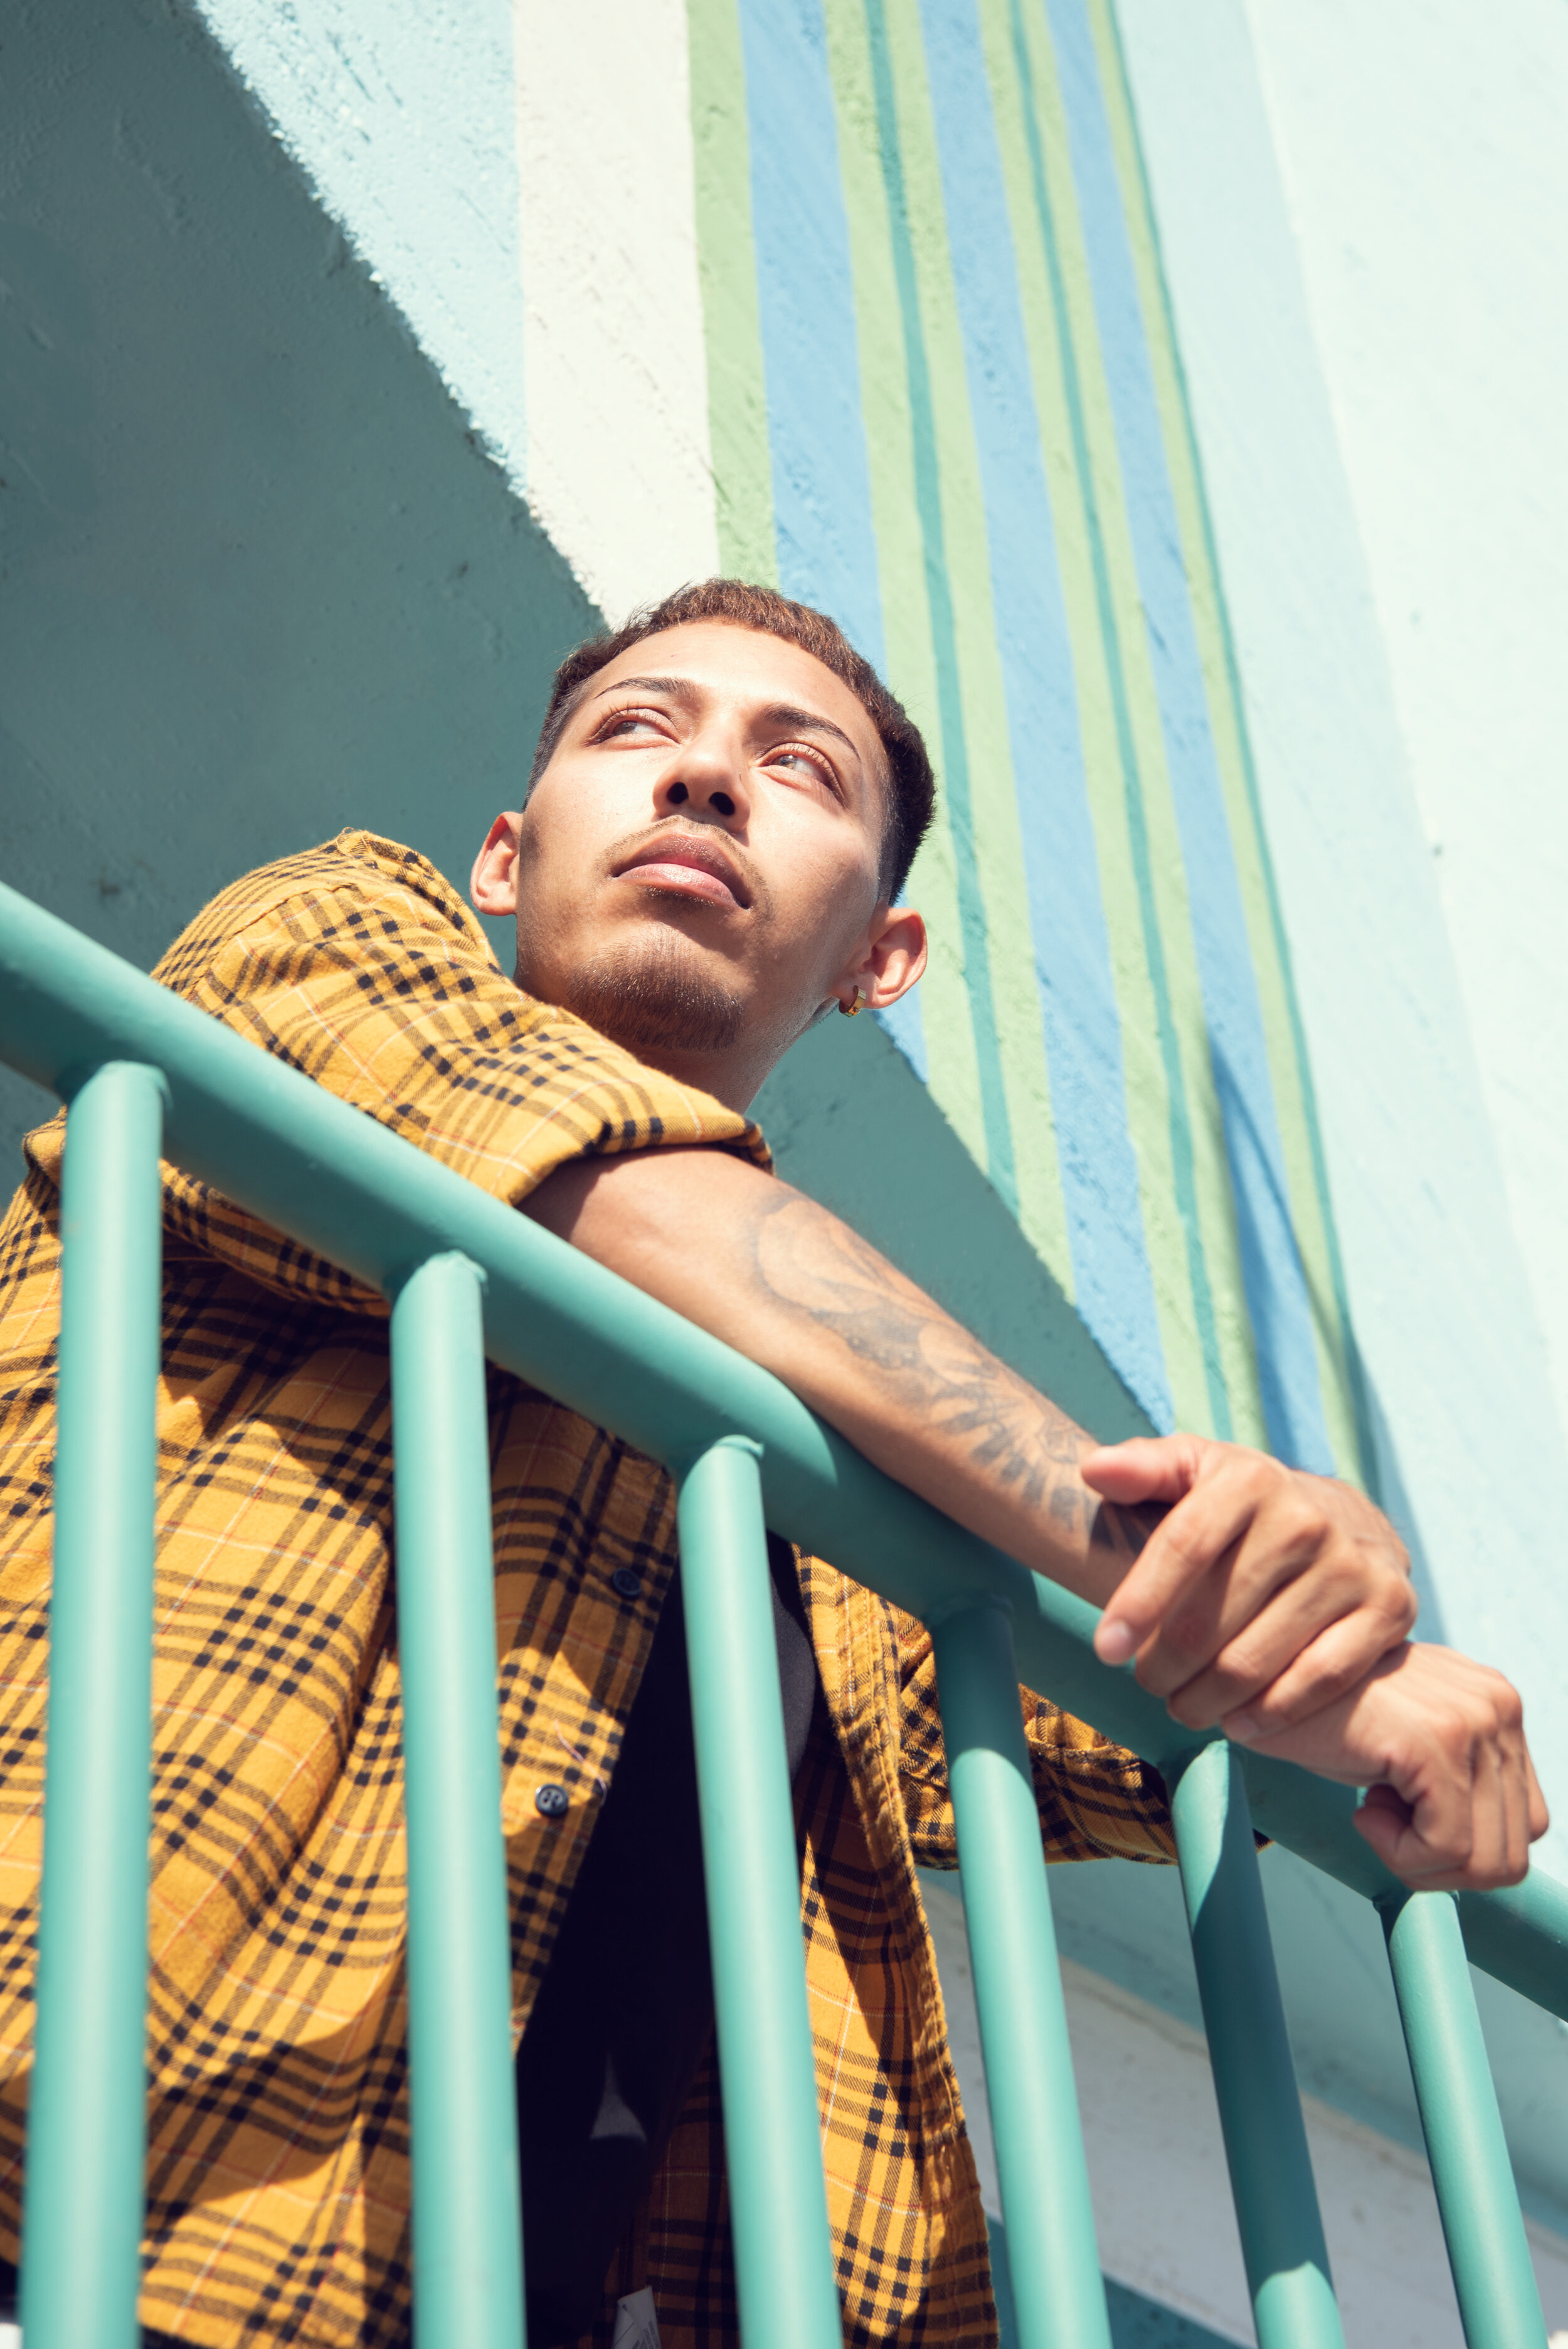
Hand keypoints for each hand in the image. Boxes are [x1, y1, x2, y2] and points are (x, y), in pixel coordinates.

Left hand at [1084, 1435, 1415, 1731]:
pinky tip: (1236, 1724)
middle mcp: (1306, 1519)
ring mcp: (1352, 1566)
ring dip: (1207, 1697)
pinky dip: (1272, 1712)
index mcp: (1250, 1478)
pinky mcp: (1390, 1608)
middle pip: (1214, 1617)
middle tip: (1146, 1683)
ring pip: (1259, 1658)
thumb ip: (1144, 1468)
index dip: (1139, 1602)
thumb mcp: (1196, 1469)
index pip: (1182, 1546)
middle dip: (1166, 1664)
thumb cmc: (1245, 1502)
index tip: (1106, 1649)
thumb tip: (1092, 1470)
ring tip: (1181, 1706)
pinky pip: (1322, 1678)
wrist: (1346, 1516)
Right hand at [1224, 1642, 1546, 1889]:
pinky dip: (1399, 1853)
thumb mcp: (1406, 1747)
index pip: (1525, 1823)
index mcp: (1498, 1704)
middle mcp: (1500, 1704)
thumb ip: (1457, 1781)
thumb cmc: (1317, 1717)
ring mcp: (1477, 1720)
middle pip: (1513, 1850)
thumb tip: (1486, 1862)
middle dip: (1441, 1864)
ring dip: (1418, 1861)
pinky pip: (1446, 1847)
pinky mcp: (1441, 1741)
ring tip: (1370, 1811)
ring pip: (1484, 1860)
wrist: (1257, 1680)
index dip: (1460, 1845)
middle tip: (1382, 1820)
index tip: (1398, 1812)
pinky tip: (1361, 1807)